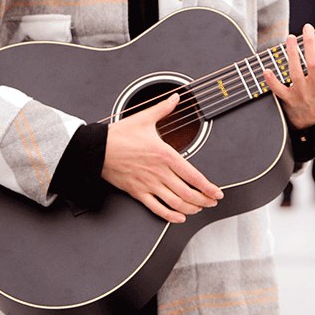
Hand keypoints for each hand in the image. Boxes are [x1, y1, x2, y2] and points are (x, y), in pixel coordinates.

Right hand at [102, 93, 222, 222]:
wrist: (96, 149)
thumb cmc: (119, 135)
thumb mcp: (145, 118)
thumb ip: (163, 108)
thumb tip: (175, 97)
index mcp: (165, 154)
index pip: (193, 175)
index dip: (208, 187)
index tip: (217, 193)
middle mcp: (159, 172)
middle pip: (188, 192)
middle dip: (203, 200)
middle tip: (212, 202)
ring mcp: (148, 184)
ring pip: (175, 202)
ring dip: (190, 208)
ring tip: (198, 208)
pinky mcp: (137, 192)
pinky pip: (156, 208)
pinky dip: (170, 216)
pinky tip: (178, 217)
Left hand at [263, 24, 314, 129]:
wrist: (311, 117)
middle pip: (313, 63)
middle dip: (309, 43)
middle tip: (306, 28)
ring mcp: (303, 95)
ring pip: (296, 72)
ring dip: (292, 53)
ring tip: (290, 38)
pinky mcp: (289, 100)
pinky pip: (279, 90)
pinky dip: (272, 80)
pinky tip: (266, 70)